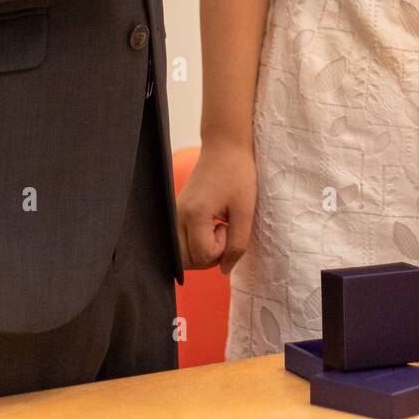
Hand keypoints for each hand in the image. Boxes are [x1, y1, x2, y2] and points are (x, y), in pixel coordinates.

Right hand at [176, 141, 256, 274]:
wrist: (225, 147)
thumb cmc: (238, 175)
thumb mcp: (245, 211)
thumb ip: (237, 244)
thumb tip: (225, 270)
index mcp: (194, 214)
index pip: (203, 256)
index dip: (222, 249)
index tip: (229, 225)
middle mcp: (177, 216)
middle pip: (186, 261)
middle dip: (210, 257)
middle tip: (225, 231)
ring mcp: (174, 215)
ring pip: (181, 255)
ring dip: (202, 252)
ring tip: (218, 229)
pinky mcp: (176, 213)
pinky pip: (181, 242)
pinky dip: (196, 243)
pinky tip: (210, 226)